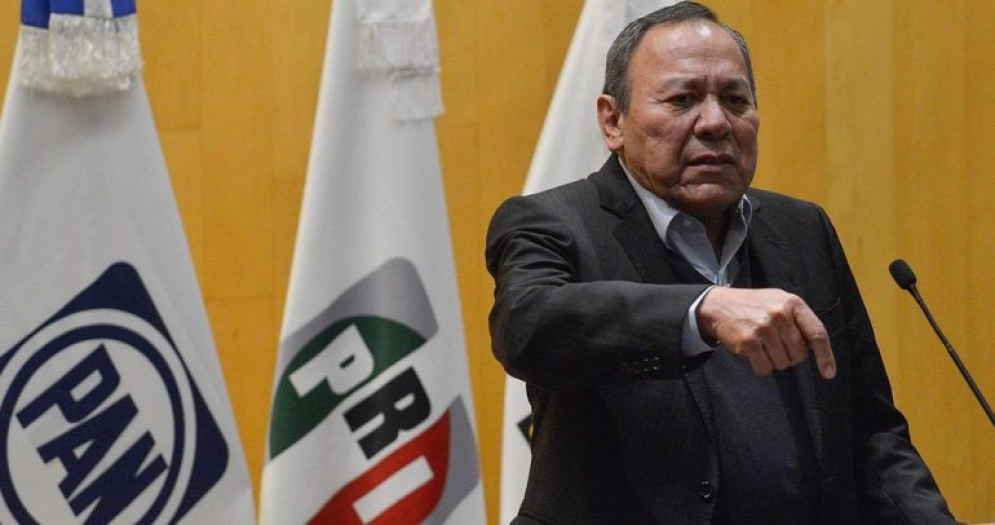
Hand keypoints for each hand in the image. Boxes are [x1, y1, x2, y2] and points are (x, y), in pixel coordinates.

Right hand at [696, 287, 835, 379]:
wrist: (719, 305)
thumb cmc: (755, 306)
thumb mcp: (780, 302)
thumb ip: (799, 320)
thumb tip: (817, 349)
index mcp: (792, 303)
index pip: (817, 333)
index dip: (825, 356)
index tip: (828, 373)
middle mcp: (779, 314)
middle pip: (799, 354)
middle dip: (791, 356)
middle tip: (777, 346)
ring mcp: (763, 329)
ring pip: (783, 363)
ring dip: (775, 361)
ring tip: (763, 346)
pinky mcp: (747, 342)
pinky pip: (765, 368)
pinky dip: (761, 367)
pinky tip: (753, 354)